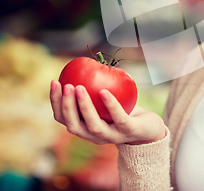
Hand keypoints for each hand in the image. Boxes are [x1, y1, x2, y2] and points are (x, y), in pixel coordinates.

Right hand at [50, 80, 166, 145]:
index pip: (63, 119)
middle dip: (67, 106)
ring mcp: (112, 136)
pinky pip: (119, 118)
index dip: (56, 102)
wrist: (148, 127)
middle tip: (66, 86)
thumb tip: (78, 65)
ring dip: (84, 107)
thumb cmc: (123, 110)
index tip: (55, 82)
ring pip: (93, 125)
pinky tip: (104, 92)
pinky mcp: (129, 131)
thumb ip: (91, 90)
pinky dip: (110, 106)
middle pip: (74, 125)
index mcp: (85, 129)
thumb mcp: (104, 101)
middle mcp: (95, 137)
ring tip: (80, 87)